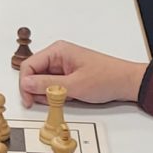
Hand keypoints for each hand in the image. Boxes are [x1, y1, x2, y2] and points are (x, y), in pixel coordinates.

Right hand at [19, 42, 143, 106]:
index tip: (29, 100)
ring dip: (50, 94)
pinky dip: (58, 95)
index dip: (25, 84)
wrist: (127, 83)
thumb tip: (26, 84)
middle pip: (34, 74)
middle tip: (50, 102)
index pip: (28, 66)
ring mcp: (63, 65)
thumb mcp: (74, 85)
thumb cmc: (106, 78)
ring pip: (43, 82)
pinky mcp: (68, 75)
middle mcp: (58, 56)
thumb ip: (47, 85)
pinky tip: (71, 97)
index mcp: (58, 51)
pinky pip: (54, 85)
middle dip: (39, 91)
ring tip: (67, 97)